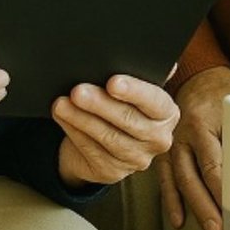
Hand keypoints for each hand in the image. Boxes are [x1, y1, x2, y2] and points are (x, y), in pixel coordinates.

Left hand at [52, 75, 177, 186]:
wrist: (105, 140)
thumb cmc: (120, 104)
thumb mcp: (132, 89)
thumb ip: (142, 72)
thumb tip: (151, 57)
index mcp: (167, 113)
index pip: (155, 101)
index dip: (134, 91)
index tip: (112, 82)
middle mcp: (158, 139)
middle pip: (128, 120)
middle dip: (100, 104)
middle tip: (78, 90)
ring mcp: (137, 159)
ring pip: (107, 137)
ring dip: (81, 118)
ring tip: (62, 103)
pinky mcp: (113, 172)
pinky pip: (91, 150)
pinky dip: (74, 131)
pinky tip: (63, 117)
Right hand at [158, 66, 229, 229]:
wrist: (198, 75)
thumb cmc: (226, 90)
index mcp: (204, 121)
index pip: (213, 162)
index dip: (223, 188)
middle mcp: (185, 132)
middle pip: (194, 176)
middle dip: (207, 206)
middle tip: (222, 229)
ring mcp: (173, 141)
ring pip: (180, 180)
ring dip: (194, 208)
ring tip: (210, 229)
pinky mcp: (167, 149)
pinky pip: (165, 178)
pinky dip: (171, 200)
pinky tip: (179, 219)